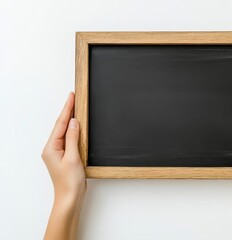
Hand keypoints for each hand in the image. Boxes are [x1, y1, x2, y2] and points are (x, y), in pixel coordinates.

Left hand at [42, 92, 85, 239]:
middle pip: (60, 126)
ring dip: (70, 119)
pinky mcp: (65, 156)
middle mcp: (52, 149)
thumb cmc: (70, 181)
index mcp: (51, 148)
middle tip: (73, 98)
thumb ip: (72, 138)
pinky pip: (68, 138)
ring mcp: (58, 152)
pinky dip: (73, 130)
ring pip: (64, 131)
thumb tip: (73, 122)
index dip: (67, 109)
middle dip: (67, 111)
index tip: (71, 97)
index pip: (60, 124)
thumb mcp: (73, 157)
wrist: (70, 197)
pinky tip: (77, 126)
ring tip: (75, 107)